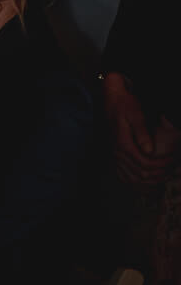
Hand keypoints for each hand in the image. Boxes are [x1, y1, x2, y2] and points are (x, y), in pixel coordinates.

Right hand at [103, 71, 176, 187]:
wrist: (112, 101)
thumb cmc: (126, 106)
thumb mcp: (136, 115)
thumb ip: (142, 133)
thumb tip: (150, 150)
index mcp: (124, 144)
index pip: (145, 163)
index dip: (160, 165)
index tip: (171, 160)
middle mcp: (118, 152)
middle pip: (140, 173)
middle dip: (158, 174)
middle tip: (170, 168)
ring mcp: (116, 155)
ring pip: (132, 178)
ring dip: (149, 181)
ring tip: (162, 176)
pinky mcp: (116, 156)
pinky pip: (123, 176)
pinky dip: (136, 183)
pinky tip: (146, 183)